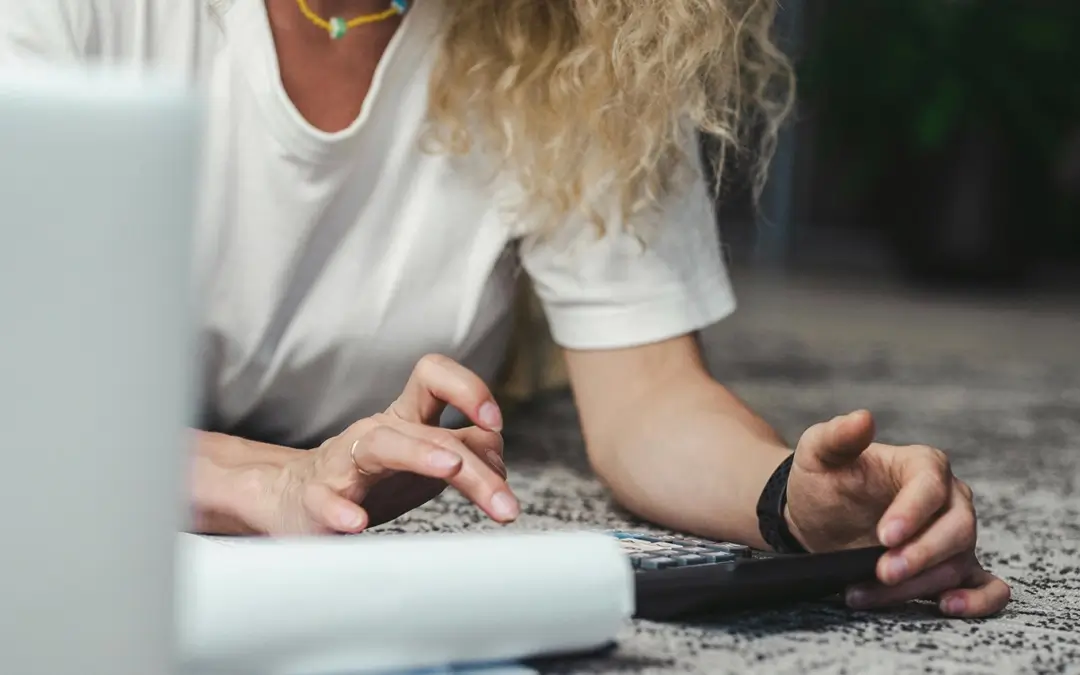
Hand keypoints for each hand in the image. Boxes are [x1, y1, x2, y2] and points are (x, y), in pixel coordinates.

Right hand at [255, 354, 515, 535]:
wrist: (295, 498)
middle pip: (432, 433)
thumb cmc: (373, 478)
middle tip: (506, 504)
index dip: (469, 389)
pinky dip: (340, 509)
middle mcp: (377, 432)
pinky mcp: (316, 498)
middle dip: (475, 468)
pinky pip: (325, 498)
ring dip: (419, 454)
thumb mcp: (426, 459)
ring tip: (449, 468)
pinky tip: (355, 523)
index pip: (435, 378)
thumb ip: (467, 450)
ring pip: (383, 446)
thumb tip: (499, 457)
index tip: (496, 422)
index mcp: (405, 419)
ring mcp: (345, 463)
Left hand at [784, 410, 1010, 617]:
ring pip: (957, 563)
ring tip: (868, 593)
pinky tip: (948, 606)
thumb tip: (862, 418)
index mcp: (922, 465)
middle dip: (919, 555)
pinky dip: (978, 600)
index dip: (912, 513)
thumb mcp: (818, 453)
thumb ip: (837, 436)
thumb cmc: (823, 480)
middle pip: (956, 529)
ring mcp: (953, 535)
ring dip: (917, 585)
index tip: (884, 535)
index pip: (930, 487)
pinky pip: (986, 586)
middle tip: (881, 572)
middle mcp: (948, 499)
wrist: (818, 516)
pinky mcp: (951, 567)